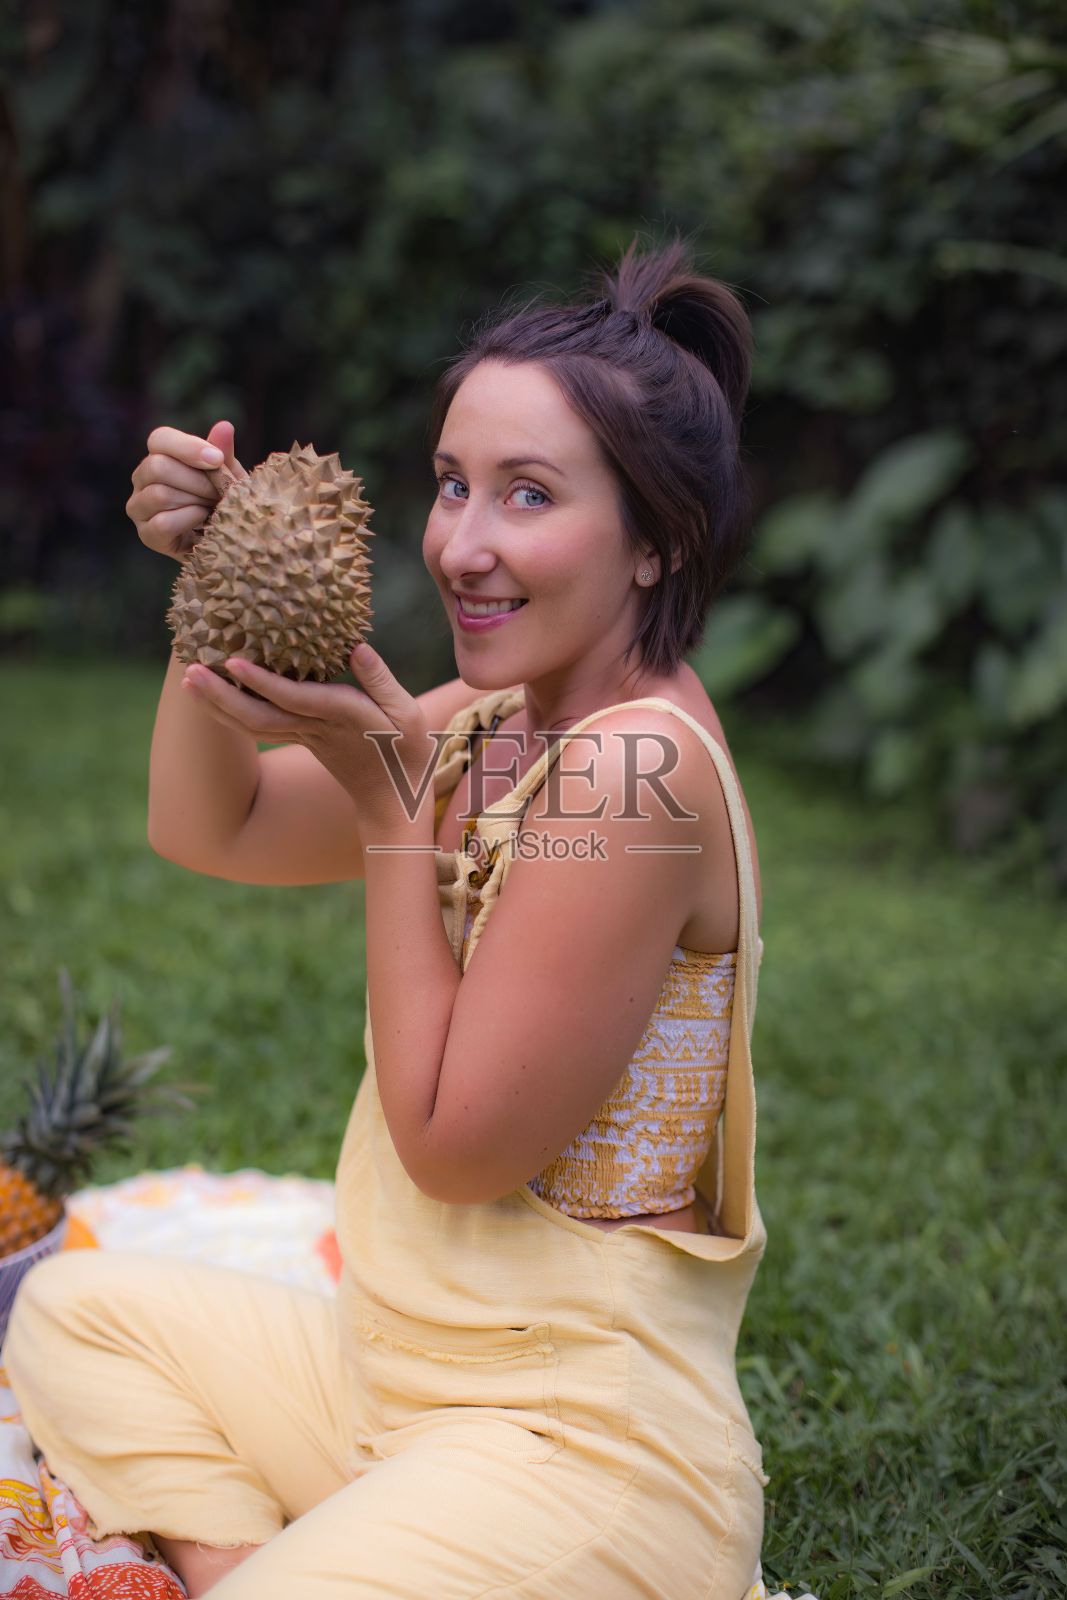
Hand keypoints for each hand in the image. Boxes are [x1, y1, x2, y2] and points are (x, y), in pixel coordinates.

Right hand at [127, 421, 248, 563]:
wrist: (227, 542)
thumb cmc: (225, 503)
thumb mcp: (229, 477)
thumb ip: (223, 454)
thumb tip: (224, 426)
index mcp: (159, 456)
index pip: (159, 439)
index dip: (188, 447)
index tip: (217, 460)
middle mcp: (142, 479)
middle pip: (158, 466)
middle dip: (197, 481)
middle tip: (218, 494)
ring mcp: (139, 507)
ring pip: (159, 494)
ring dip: (195, 502)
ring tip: (212, 509)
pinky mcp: (146, 535)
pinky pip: (162, 522)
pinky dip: (188, 520)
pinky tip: (203, 522)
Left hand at [180, 641, 436, 842]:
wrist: (393, 800)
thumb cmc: (406, 753)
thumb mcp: (407, 714)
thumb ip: (381, 680)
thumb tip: (356, 646)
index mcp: (342, 719)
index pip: (295, 699)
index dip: (264, 682)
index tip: (234, 661)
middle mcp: (315, 730)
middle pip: (259, 715)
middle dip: (223, 695)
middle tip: (189, 671)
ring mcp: (303, 738)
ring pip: (251, 723)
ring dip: (217, 704)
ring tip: (188, 680)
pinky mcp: (299, 740)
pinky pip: (257, 727)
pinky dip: (229, 713)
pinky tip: (210, 697)